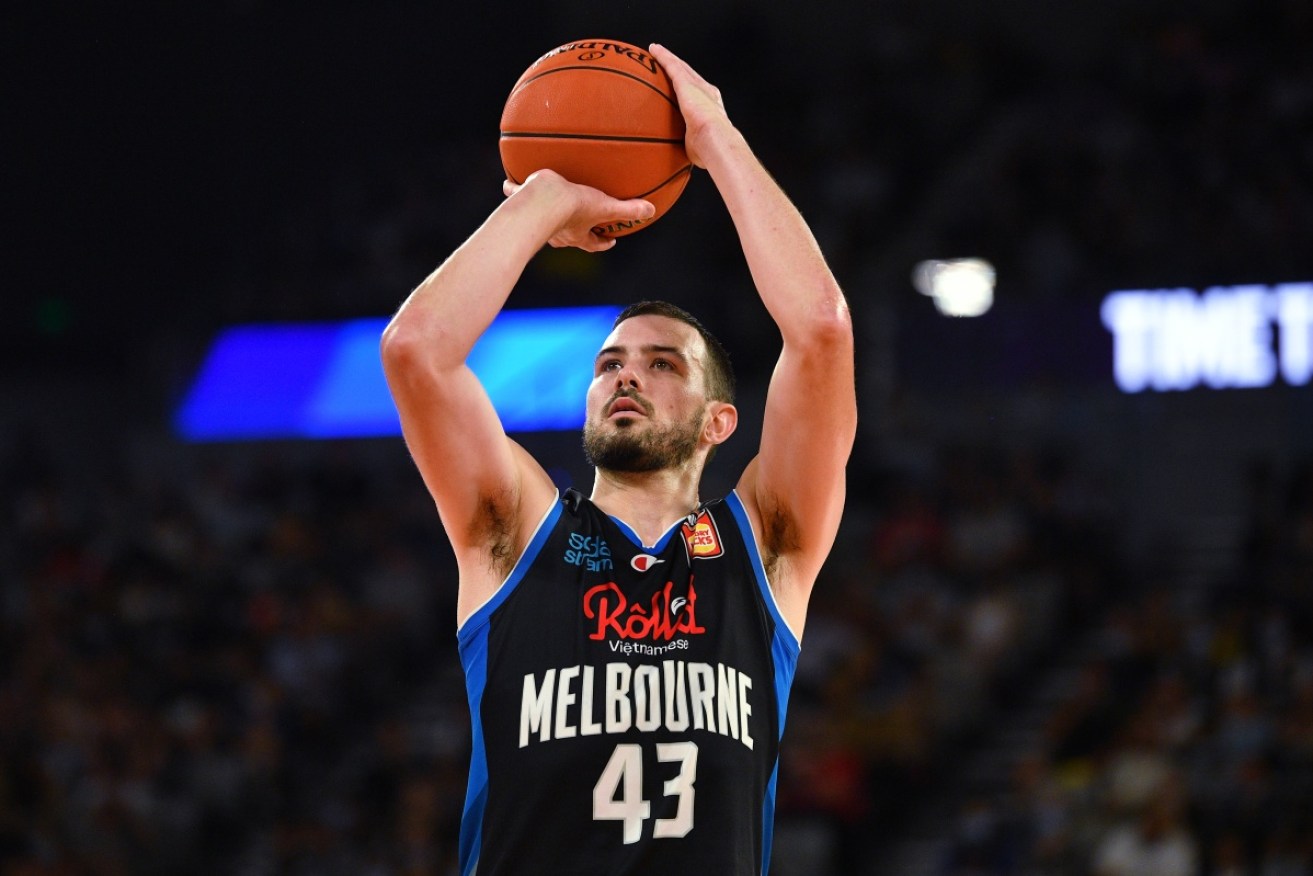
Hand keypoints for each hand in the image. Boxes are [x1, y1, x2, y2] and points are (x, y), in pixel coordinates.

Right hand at [503, 170, 654, 251]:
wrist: (544, 199)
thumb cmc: (574, 207)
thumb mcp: (606, 207)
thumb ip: (628, 210)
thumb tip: (651, 210)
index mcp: (578, 233)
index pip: (593, 243)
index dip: (602, 243)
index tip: (610, 240)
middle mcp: (558, 231)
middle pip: (568, 234)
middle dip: (574, 229)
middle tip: (579, 222)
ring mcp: (539, 218)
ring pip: (543, 219)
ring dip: (544, 214)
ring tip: (543, 204)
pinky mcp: (524, 201)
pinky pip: (518, 196)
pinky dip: (513, 190)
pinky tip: (508, 185)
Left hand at [648, 43, 732, 168]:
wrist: (715, 140)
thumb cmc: (708, 150)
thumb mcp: (697, 148)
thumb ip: (688, 148)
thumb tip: (677, 161)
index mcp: (712, 107)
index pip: (699, 94)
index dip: (691, 87)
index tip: (682, 85)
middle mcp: (707, 92)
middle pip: (690, 75)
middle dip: (679, 68)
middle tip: (668, 62)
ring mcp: (697, 85)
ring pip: (680, 67)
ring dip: (669, 58)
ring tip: (656, 52)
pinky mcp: (685, 83)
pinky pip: (671, 65)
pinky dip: (662, 56)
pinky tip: (652, 50)